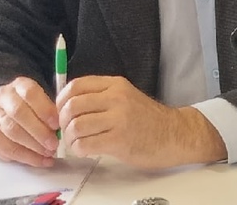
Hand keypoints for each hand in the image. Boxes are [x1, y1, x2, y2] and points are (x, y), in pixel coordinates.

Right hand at [0, 76, 59, 167]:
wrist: (6, 115)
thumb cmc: (31, 110)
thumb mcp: (42, 103)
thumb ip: (51, 111)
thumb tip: (62, 127)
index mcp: (18, 86)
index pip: (30, 94)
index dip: (45, 110)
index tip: (57, 124)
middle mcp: (3, 98)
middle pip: (19, 113)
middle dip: (39, 131)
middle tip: (54, 144)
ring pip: (12, 131)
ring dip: (34, 145)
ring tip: (49, 153)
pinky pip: (9, 149)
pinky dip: (28, 157)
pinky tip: (42, 160)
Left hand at [58, 76, 224, 168]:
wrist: (176, 135)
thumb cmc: (148, 119)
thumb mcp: (125, 97)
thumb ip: (100, 97)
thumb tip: (68, 105)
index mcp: (114, 85)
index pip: (76, 86)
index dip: (61, 100)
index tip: (60, 112)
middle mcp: (115, 99)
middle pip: (72, 106)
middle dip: (62, 121)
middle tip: (66, 131)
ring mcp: (118, 119)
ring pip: (76, 125)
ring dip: (69, 137)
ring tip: (75, 142)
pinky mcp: (120, 141)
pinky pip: (86, 144)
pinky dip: (78, 149)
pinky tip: (83, 151)